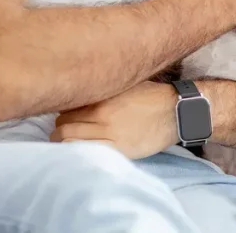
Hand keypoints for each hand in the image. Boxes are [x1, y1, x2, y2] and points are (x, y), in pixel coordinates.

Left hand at [51, 81, 176, 159]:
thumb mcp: (125, 84)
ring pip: (69, 139)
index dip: (63, 111)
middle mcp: (101, 114)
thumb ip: (103, 88)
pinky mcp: (118, 149)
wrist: (176, 111)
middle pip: (63, 124)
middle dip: (60, 128)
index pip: (66, 106)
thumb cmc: (151, 95)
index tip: (66, 115)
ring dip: (64, 141)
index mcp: (102, 96)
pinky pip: (86, 151)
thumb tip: (83, 91)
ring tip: (69, 142)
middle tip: (65, 130)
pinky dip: (77, 151)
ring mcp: (109, 133)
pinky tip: (80, 150)